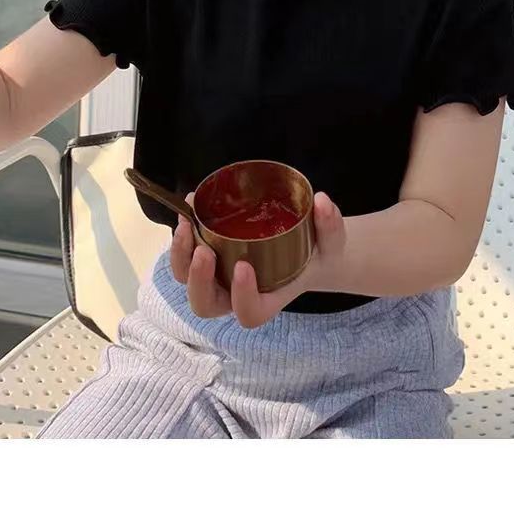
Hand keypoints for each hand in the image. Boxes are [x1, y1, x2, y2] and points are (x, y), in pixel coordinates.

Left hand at [170, 191, 346, 329]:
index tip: (244, 266)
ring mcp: (218, 275)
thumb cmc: (318, 252)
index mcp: (267, 298)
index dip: (242, 297)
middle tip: (205, 252)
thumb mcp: (332, 241)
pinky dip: (183, 230)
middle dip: (199, 281)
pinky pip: (186, 251)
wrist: (306, 246)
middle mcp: (236, 293)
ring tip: (186, 225)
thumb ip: (330, 225)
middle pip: (205, 304)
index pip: (249, 313)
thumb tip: (322, 201)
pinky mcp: (209, 252)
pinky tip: (190, 203)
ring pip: (186, 280)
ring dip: (180, 256)